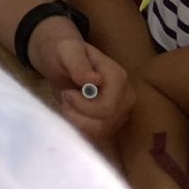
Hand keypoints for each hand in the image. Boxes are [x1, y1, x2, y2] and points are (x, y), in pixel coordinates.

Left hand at [27, 24, 131, 140]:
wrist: (64, 62)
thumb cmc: (65, 54)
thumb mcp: (67, 51)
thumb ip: (78, 64)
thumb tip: (93, 80)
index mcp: (118, 78)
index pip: (107, 108)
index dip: (82, 106)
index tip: (67, 92)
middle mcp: (125, 97)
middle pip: (104, 123)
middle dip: (78, 115)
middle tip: (66, 98)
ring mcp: (121, 112)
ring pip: (100, 132)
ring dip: (77, 121)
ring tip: (69, 104)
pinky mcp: (112, 123)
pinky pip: (97, 136)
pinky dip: (79, 127)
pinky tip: (73, 112)